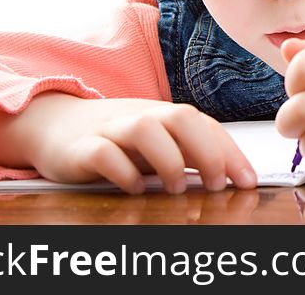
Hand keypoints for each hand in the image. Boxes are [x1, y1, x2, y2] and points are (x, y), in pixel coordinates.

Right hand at [16, 94, 256, 194]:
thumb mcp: (156, 143)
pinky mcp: (82, 148)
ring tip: (177, 188)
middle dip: (207, 151)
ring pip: (144, 129)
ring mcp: (111, 129)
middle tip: (217, 185)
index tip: (249, 182)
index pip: (206, 126)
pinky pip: (103, 152)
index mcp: (164, 115)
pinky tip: (134, 189)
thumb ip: (188, 154)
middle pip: (181, 117)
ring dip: (168, 159)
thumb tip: (231, 178)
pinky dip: (122, 170)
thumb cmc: (116, 139)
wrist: (55, 124)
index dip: (231, 152)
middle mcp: (142, 116)